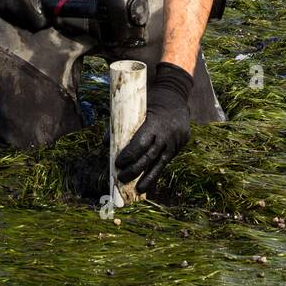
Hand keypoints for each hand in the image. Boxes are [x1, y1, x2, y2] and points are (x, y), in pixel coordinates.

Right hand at [0, 0, 57, 31]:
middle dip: (34, 22)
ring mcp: (5, 9)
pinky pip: (10, 19)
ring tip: (26, 6)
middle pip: (29, 27)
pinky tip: (17, 4)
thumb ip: (51, 7)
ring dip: (24, 19)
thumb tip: (56, 20)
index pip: (39, 25)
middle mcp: (14, 8)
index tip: (45, 17)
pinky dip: (15, 15)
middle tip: (36, 12)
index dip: (44, 22)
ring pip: (19, 24)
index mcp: (27, 3)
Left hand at [114, 63, 192, 193]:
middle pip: (149, 156)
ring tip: (138, 189)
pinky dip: (157, 172)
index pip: (141, 143)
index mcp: (155, 122)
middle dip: (135, 169)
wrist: (176, 96)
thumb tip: (105, 144)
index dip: (129, 155)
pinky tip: (149, 182)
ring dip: (148, 177)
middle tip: (121, 178)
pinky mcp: (180, 146)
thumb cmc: (150, 101)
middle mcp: (167, 134)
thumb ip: (121, 124)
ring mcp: (176, 141)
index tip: (117, 164)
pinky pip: (166, 161)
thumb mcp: (135, 107)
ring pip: (160, 162)